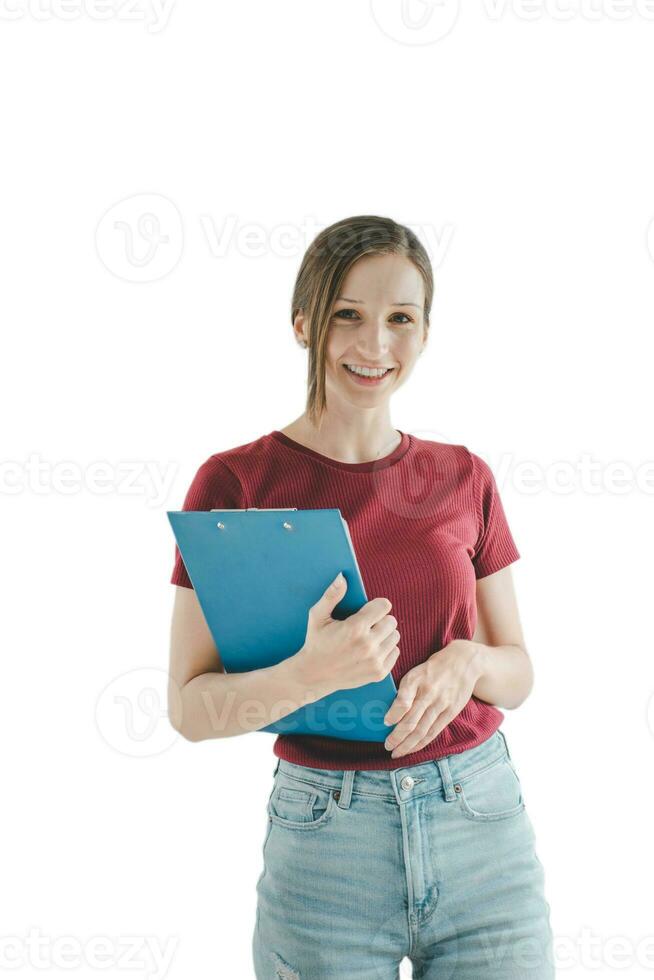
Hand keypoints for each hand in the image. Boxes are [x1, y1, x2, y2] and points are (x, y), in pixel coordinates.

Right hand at [294, 572, 401, 696]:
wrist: (313, 675)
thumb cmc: (316, 642)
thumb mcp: (318, 617)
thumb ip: (331, 596)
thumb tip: (342, 577)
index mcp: (355, 628)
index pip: (384, 606)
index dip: (376, 606)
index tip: (368, 610)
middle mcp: (368, 644)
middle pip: (392, 621)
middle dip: (381, 620)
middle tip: (366, 626)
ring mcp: (374, 660)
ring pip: (395, 637)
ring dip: (384, 635)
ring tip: (368, 638)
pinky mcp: (379, 673)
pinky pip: (395, 652)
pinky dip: (386, 650)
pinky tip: (371, 651)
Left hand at [383, 640, 482, 757]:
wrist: (463, 662)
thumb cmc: (433, 669)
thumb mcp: (416, 672)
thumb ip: (404, 690)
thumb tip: (388, 711)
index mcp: (416, 679)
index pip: (403, 701)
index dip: (393, 714)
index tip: (385, 722)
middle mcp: (428, 692)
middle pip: (411, 721)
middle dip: (397, 737)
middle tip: (387, 746)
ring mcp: (441, 703)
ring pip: (422, 730)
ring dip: (407, 745)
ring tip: (396, 752)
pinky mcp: (451, 712)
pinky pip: (434, 731)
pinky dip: (421, 742)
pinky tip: (412, 748)